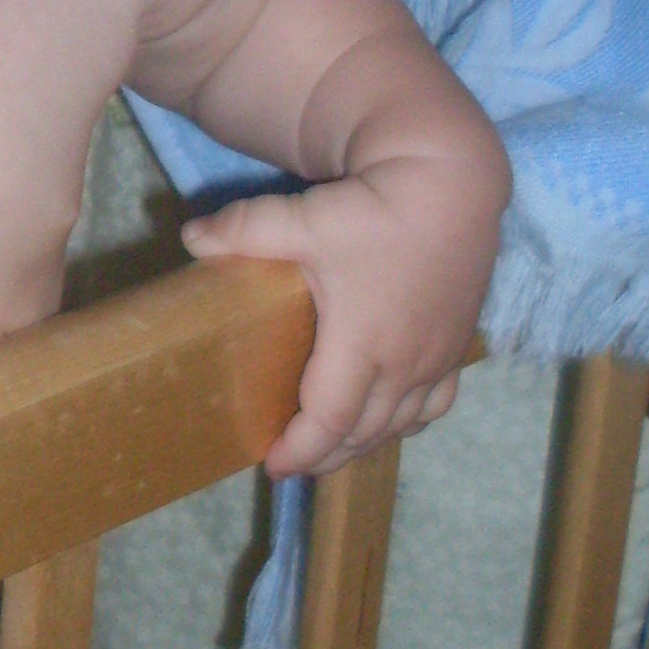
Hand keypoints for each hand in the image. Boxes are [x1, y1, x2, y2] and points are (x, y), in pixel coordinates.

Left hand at [180, 150, 499, 477]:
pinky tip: (389, 418)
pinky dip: (408, 421)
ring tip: (332, 447)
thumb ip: (244, 229)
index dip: (301, 451)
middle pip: (364, 433)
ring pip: (403, 424)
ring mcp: (438, 356)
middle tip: (291, 461)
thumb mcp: (304, 217)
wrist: (455, 182)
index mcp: (363, 344)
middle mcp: (405, 362)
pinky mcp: (459, 343)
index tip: (273, 465)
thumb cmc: (378, 206)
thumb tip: (189, 238)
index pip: (330, 422)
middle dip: (326, 455)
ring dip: (365, 443)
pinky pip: (436, 403)